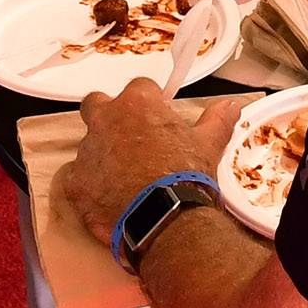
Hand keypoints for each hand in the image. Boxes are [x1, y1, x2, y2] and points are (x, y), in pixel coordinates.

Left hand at [58, 84, 241, 249]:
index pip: (140, 87)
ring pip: (88, 143)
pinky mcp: (76, 183)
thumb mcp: (208, 144)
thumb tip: (231, 106)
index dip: (149, 102)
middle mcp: (106, 120)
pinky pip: (76, 178)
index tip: (157, 117)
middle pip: (97, 103)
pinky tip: (107, 197)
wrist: (166, 219)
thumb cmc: (186, 176)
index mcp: (137, 103)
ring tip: (123, 176)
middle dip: (108, 115)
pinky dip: (89, 184)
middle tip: (128, 137)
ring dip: (101, 153)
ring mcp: (87, 151)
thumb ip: (216, 120)